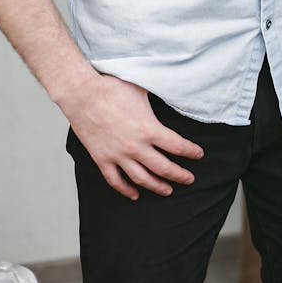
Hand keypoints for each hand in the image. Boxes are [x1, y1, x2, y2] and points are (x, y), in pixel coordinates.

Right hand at [62, 72, 203, 199]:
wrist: (82, 94)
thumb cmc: (112, 88)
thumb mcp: (143, 88)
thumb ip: (160, 95)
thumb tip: (176, 89)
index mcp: (149, 128)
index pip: (178, 146)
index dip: (191, 152)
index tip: (199, 155)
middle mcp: (136, 146)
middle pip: (164, 168)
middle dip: (180, 175)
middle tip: (189, 179)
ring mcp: (118, 155)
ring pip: (142, 179)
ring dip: (157, 187)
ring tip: (168, 190)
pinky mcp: (102, 159)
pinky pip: (115, 181)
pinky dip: (126, 190)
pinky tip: (135, 194)